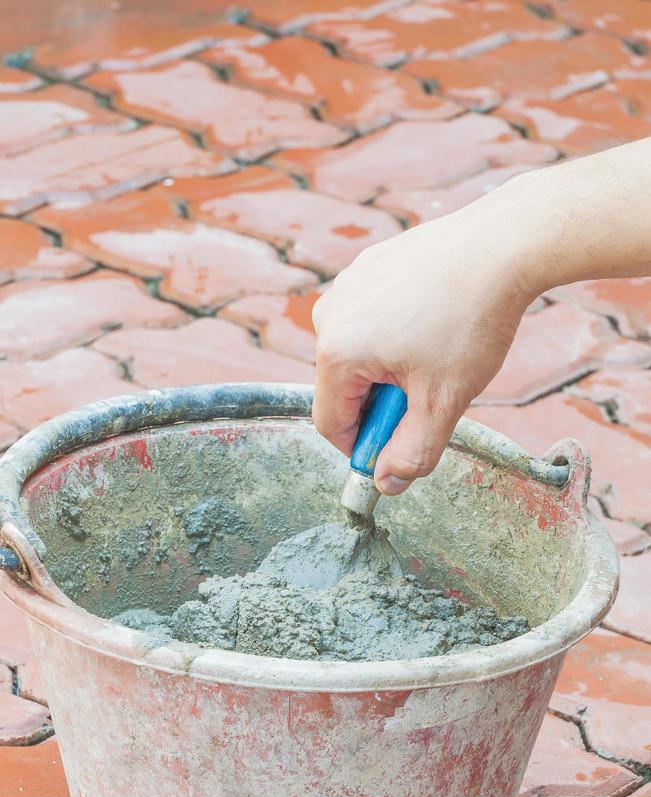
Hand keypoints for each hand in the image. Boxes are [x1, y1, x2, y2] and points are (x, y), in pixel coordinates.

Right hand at [312, 183, 537, 494]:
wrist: (503, 244)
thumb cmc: (470, 322)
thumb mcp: (442, 402)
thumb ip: (411, 452)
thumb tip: (386, 484)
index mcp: (336, 352)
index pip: (331, 424)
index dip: (365, 448)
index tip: (402, 448)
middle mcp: (330, 315)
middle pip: (345, 387)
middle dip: (385, 404)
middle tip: (434, 393)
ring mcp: (348, 285)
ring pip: (360, 353)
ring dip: (393, 369)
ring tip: (440, 353)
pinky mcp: (370, 265)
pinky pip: (373, 319)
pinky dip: (399, 334)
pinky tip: (439, 322)